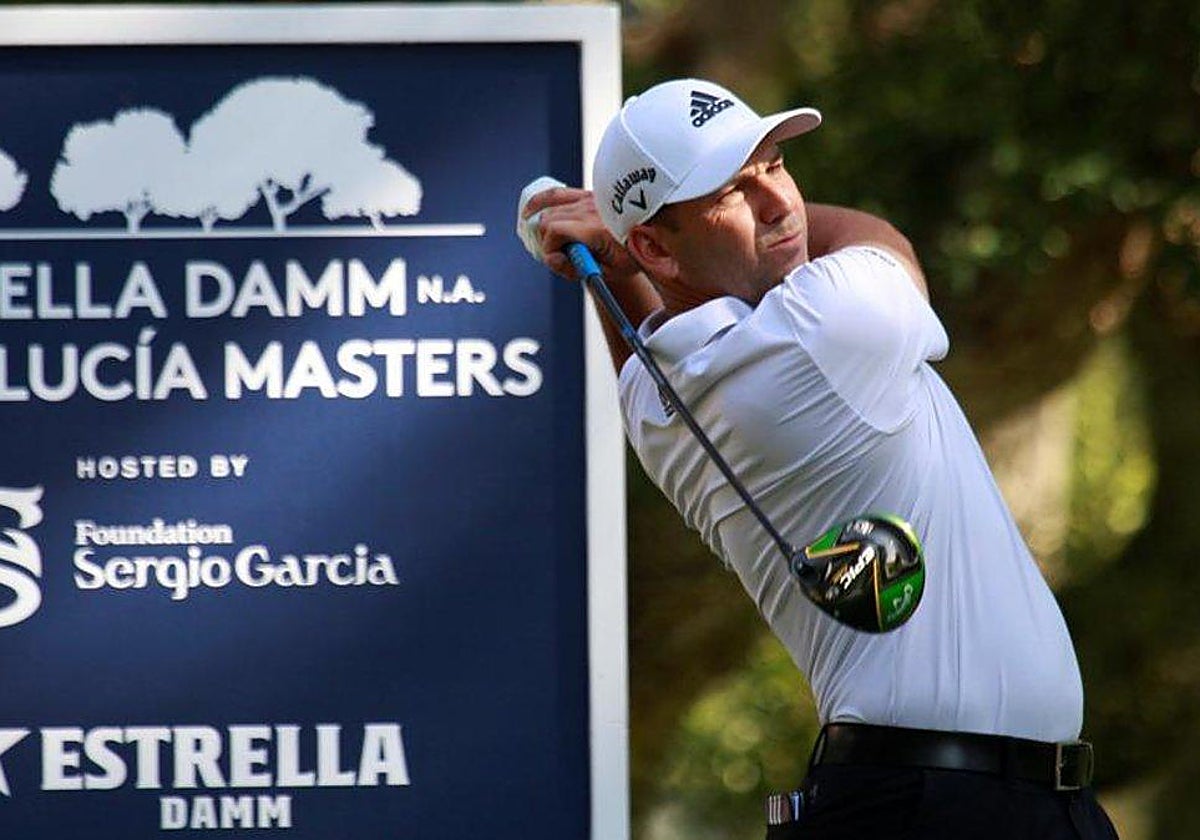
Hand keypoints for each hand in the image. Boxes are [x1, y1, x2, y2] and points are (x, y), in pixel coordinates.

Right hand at [517, 178, 640, 282]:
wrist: (656, 233)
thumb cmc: (634, 254)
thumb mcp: (609, 271)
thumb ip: (577, 268)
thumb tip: (552, 259)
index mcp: (595, 228)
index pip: (554, 232)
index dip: (551, 251)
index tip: (562, 264)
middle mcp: (588, 209)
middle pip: (548, 221)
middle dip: (548, 242)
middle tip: (562, 258)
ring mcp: (587, 199)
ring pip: (548, 208)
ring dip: (543, 226)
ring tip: (548, 243)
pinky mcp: (587, 195)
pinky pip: (556, 194)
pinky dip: (540, 202)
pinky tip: (529, 211)